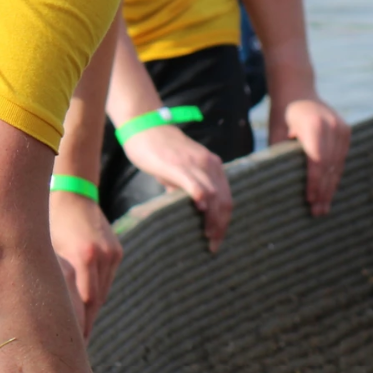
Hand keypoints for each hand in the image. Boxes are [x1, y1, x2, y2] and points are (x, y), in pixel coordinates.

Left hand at [49, 189, 122, 337]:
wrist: (71, 194)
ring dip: (91, 310)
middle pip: (96, 301)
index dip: (79, 325)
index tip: (72, 344)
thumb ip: (53, 278)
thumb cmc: (48, 222)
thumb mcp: (46, 250)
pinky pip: (106, 280)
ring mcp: (112, 254)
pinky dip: (96, 292)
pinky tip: (85, 305)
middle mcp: (102, 256)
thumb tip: (43, 311)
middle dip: (85, 323)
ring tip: (80, 330)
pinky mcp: (117, 251)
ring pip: (103, 293)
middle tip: (75, 345)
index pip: (85, 302)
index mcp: (83, 257)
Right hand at [122, 125, 233, 251]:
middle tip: (213, 245)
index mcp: (213, 167)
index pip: (227, 199)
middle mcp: (210, 164)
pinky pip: (195, 182)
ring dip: (212, 219)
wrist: (145, 127)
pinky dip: (200, 196)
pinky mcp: (178, 164)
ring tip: (207, 237)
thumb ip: (188, 189)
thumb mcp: (181, 172)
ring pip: (213, 195)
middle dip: (221, 226)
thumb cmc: (161, 152)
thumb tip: (191, 210)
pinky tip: (200, 209)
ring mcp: (195, 163)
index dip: (224, 221)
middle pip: (224, 201)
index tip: (218, 239)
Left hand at [271, 96, 350, 216]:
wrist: (297, 88)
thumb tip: (280, 185)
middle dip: (324, 191)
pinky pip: (341, 159)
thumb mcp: (277, 133)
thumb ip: (281, 155)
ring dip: (331, 187)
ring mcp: (342, 127)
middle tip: (317, 212)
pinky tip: (329, 191)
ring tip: (324, 208)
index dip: (315, 182)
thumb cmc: (282, 114)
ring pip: (338, 165)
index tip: (310, 200)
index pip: (317, 160)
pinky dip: (334, 175)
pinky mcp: (347, 131)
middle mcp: (332, 125)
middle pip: (329, 165)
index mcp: (314, 125)